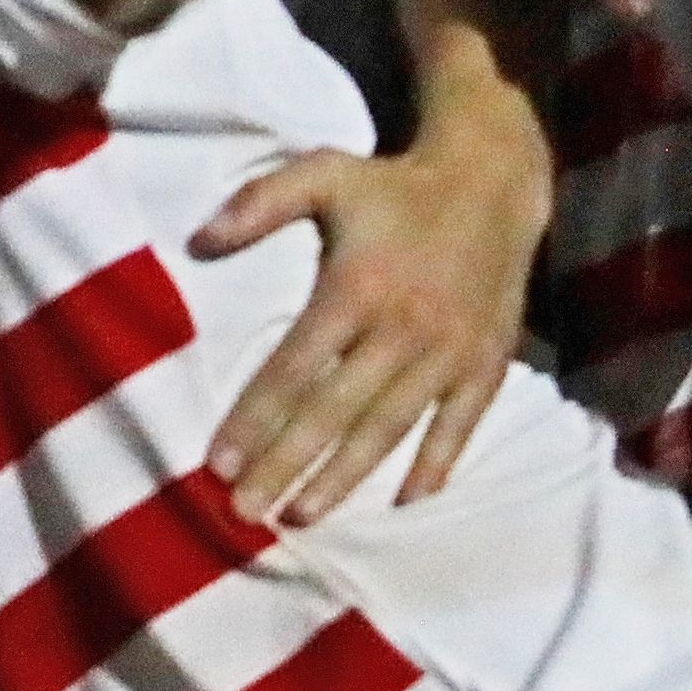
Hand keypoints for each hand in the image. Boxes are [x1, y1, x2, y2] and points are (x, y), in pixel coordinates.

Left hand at [190, 87, 555, 522]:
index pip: (294, 369)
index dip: (254, 418)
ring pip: (390, 429)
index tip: (218, 464)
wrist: (493, 184)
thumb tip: (198, 241)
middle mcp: (403, 329)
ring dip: (346, 479)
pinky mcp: (486, 365)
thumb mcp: (321, 172)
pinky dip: (434, 467)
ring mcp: (449, 353)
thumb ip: (258, 203)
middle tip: (243, 512)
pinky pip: (458, 426)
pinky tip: (403, 503)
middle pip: (335, 412)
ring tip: (301, 518)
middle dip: (287, 466)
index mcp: (356, 288)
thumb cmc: (390, 184)